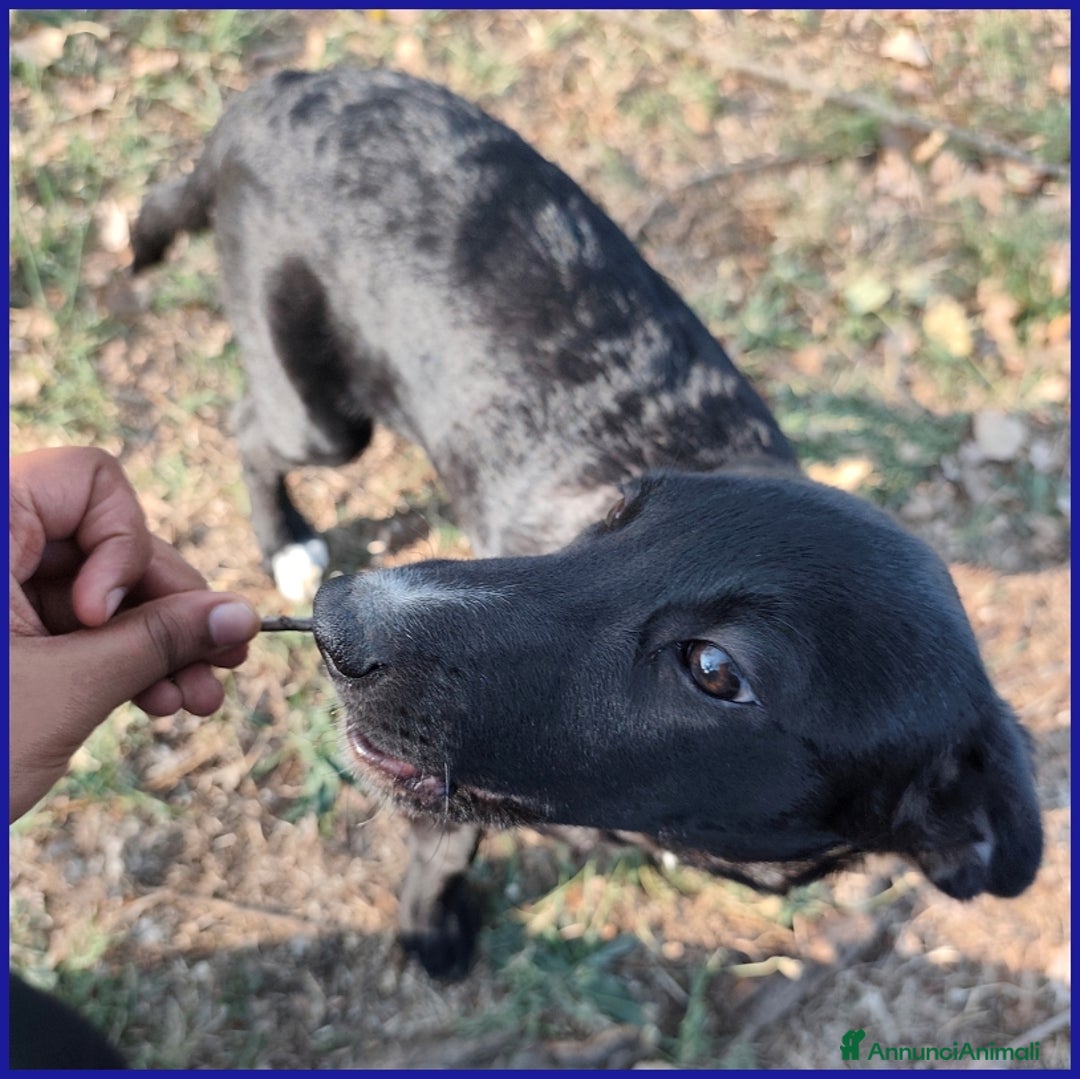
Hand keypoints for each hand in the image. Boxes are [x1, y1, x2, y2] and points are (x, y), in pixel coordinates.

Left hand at [9, 446, 260, 820]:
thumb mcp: (67, 690)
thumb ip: (160, 642)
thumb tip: (241, 614)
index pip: (86, 480)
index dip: (120, 540)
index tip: (101, 615)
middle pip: (109, 543)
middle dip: (169, 607)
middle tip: (222, 658)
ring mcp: (0, 596)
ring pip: (105, 592)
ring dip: (158, 644)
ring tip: (198, 698)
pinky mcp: (7, 635)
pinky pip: (82, 627)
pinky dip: (123, 660)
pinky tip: (160, 699)